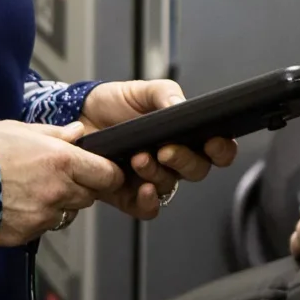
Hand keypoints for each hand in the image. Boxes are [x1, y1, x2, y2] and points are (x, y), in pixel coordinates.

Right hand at [0, 119, 124, 247]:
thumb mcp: (21, 130)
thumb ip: (56, 134)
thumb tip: (78, 132)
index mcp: (62, 161)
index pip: (108, 175)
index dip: (107, 173)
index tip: (102, 170)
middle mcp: (58, 191)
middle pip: (90, 196)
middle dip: (81, 188)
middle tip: (59, 178)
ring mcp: (43, 216)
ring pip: (68, 214)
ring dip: (59, 205)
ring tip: (31, 190)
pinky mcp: (27, 234)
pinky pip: (43, 227)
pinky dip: (37, 219)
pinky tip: (16, 204)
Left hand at [79, 79, 233, 221]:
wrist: (77, 116)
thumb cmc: (113, 103)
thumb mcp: (142, 90)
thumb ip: (166, 94)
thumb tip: (180, 107)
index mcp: (184, 135)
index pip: (216, 149)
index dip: (222, 149)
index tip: (213, 142)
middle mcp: (172, 160)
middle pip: (197, 170)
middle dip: (185, 161)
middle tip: (166, 149)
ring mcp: (151, 178)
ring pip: (169, 186)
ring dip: (157, 174)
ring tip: (139, 157)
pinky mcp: (128, 195)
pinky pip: (147, 209)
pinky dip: (148, 202)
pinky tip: (142, 188)